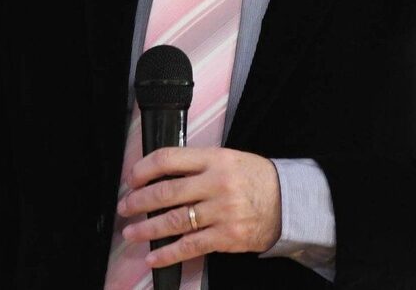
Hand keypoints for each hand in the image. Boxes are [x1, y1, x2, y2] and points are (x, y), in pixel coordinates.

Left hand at [117, 147, 281, 267]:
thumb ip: (198, 165)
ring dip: (147, 229)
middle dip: (139, 201)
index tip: (133, 178)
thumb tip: (160, 176)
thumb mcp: (229, 159)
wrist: (289, 203)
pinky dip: (167, 254)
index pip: (170, 158)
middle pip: (166, 191)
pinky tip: (153, 257)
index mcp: (215, 159)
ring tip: (131, 232)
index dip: (145, 168)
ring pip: (174, 220)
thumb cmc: (255, 179)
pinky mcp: (226, 236)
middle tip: (126, 206)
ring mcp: (221, 211)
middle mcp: (216, 183)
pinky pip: (190, 246)